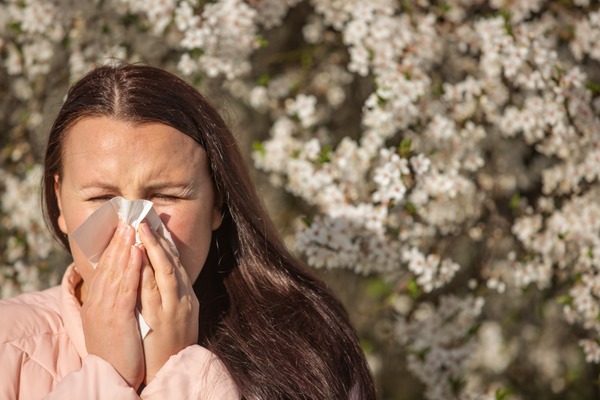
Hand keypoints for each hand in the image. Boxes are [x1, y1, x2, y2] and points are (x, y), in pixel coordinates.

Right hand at [81, 222, 144, 388]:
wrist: (112, 374)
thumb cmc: (115, 350)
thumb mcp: (111, 322)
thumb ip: (116, 301)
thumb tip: (124, 283)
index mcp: (97, 302)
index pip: (105, 268)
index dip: (114, 247)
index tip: (123, 229)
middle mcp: (98, 303)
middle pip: (109, 266)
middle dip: (119, 241)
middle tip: (128, 220)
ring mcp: (105, 310)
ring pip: (116, 272)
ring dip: (125, 248)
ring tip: (133, 228)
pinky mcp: (116, 318)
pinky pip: (125, 288)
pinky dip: (131, 268)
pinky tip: (137, 253)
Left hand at [137, 222, 199, 384]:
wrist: (170, 369)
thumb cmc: (171, 344)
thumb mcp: (179, 316)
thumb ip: (172, 294)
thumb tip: (159, 273)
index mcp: (186, 297)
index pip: (176, 263)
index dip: (166, 242)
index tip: (154, 225)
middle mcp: (183, 299)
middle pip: (173, 262)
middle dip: (159, 240)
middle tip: (145, 221)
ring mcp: (173, 308)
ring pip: (165, 273)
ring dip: (153, 250)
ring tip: (140, 231)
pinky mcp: (162, 319)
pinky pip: (153, 292)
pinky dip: (146, 273)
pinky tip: (138, 259)